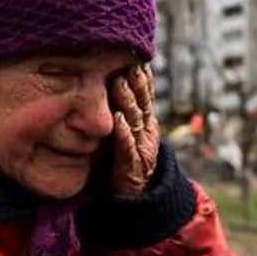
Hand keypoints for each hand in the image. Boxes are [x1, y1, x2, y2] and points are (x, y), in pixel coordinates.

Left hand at [110, 64, 160, 194]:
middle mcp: (146, 132)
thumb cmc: (125, 160)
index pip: (146, 95)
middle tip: (127, 62)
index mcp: (146, 123)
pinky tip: (117, 120)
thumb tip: (110, 85)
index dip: (142, 77)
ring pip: (135, 119)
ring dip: (128, 99)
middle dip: (136, 82)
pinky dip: (123, 133)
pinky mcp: (130, 165)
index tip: (135, 58)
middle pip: (142, 102)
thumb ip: (122, 112)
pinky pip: (127, 147)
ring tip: (119, 81)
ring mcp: (141, 148)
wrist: (136, 197)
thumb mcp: (125, 133)